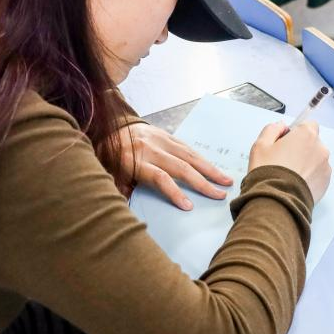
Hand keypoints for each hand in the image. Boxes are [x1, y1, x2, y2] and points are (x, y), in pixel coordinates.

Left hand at [115, 123, 232, 209]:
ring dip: (209, 169)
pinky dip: (200, 158)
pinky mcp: (165, 134)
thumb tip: (128, 208)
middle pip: (181, 167)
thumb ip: (121, 190)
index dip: (175, 192)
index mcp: (135, 161)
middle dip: (203, 182)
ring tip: (225, 180)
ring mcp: (159, 139)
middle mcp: (150, 149)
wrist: (108, 124)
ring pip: (188, 154)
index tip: (189, 207)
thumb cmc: (108, 154)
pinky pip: (186, 146)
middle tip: (220, 195)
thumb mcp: (109, 175)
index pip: (160, 178)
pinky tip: (212, 167)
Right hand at [248, 122, 330, 202]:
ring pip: (316, 159)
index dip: (296, 132)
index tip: (286, 141)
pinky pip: (318, 174)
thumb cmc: (268, 172)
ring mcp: (325, 166)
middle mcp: (320, 148)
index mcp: (306, 135)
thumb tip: (280, 126)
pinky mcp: (326, 182)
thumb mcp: (260, 145)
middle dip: (301, 148)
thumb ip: (272, 129)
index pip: (308, 125)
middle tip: (284, 160)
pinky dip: (310, 176)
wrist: (277, 201)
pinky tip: (295, 183)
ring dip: (306, 163)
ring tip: (289, 174)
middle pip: (312, 142)